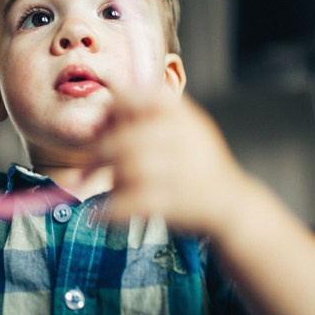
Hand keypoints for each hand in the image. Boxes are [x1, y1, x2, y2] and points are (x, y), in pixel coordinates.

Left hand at [103, 94, 248, 235]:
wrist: (232, 206)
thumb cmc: (199, 165)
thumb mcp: (185, 127)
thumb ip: (149, 115)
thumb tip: (102, 112)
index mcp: (182, 114)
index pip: (134, 98)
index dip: (109, 114)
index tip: (98, 130)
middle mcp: (183, 136)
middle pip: (123, 140)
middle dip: (96, 156)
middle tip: (82, 172)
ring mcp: (182, 169)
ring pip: (125, 171)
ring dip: (106, 184)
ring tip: (101, 193)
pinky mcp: (176, 201)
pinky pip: (128, 203)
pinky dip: (107, 212)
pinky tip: (98, 216)